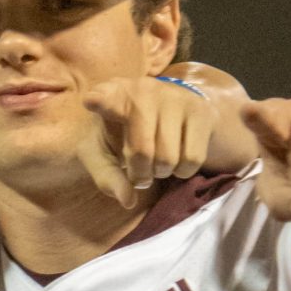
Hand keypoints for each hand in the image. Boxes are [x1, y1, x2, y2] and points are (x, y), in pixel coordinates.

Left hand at [78, 78, 215, 209]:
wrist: (169, 111)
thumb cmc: (124, 134)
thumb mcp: (104, 154)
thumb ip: (107, 177)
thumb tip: (127, 200)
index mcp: (112, 95)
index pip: (105, 97)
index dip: (100, 100)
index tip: (91, 100)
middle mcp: (144, 90)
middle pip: (142, 151)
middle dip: (139, 173)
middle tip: (139, 172)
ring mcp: (174, 98)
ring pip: (168, 158)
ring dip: (161, 172)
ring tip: (157, 160)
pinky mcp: (200, 111)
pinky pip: (192, 159)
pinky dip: (182, 170)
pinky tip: (176, 157)